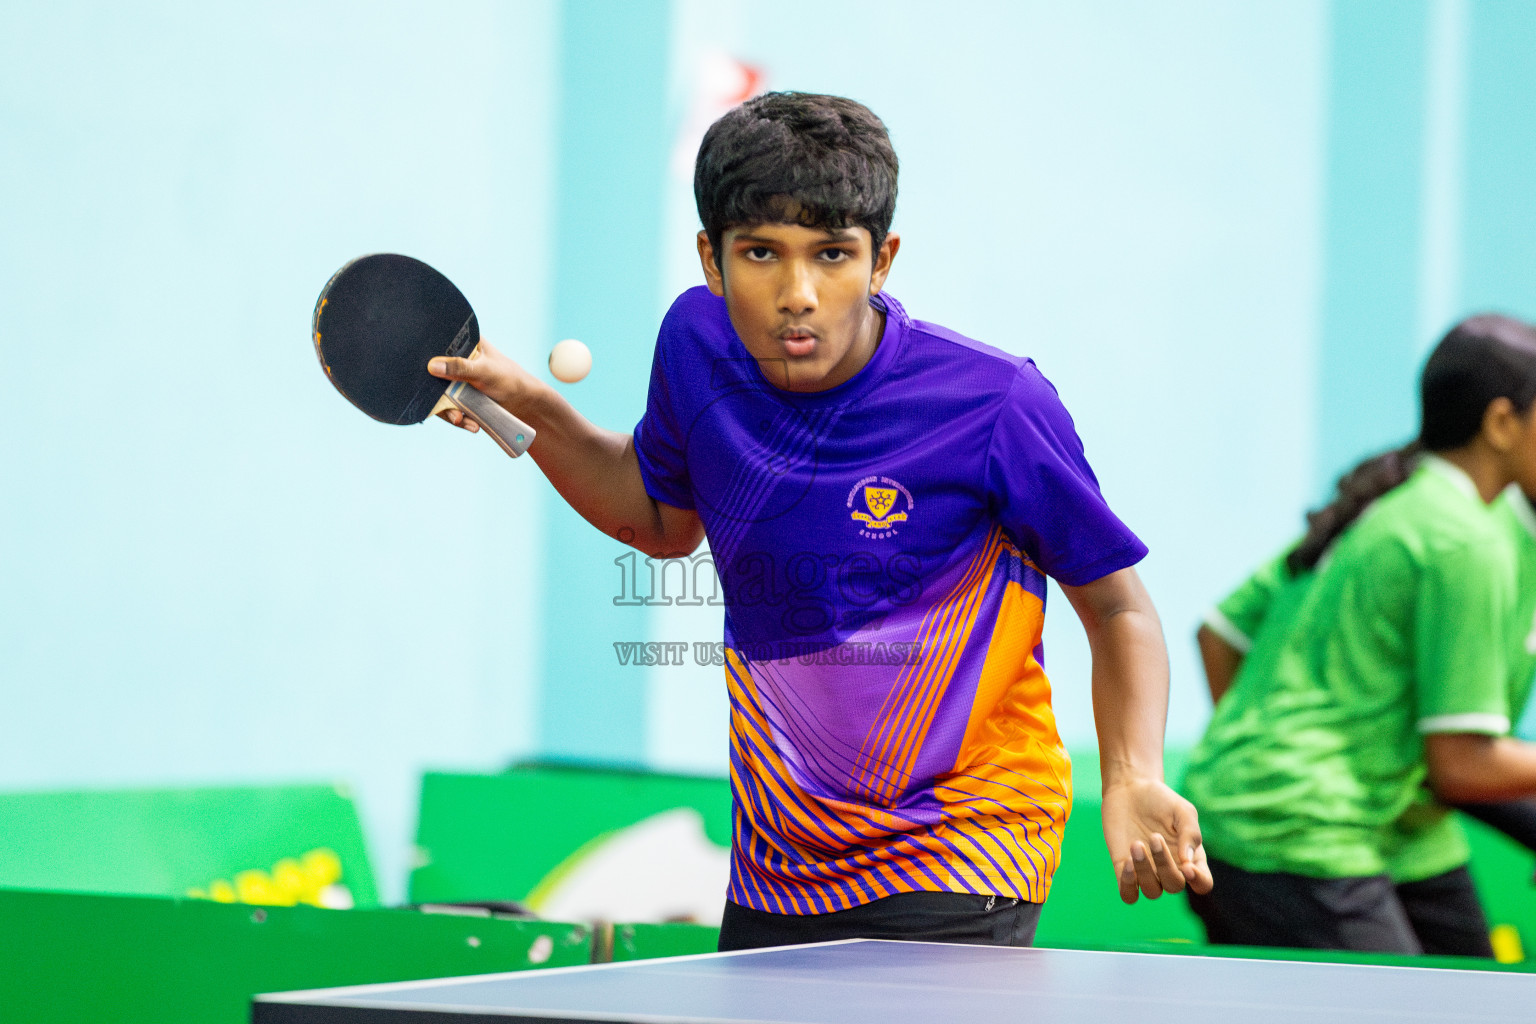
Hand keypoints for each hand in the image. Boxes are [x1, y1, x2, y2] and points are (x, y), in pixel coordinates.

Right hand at [426, 339, 542, 432]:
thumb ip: (461, 368)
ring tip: (461, 421)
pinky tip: (472, 425)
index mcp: (463, 343)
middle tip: (451, 411)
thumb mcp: (484, 371)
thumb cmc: (509, 380)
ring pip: (438, 395)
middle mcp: (456, 359)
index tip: (425, 373)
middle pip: (432, 374)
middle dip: (436, 396)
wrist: (524, 405)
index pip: (437, 345)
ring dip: (449, 412)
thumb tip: (432, 366)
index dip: (427, 357)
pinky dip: (457, 418)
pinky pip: (448, 408)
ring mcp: (456, 380)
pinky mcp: (458, 397)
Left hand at [1101, 776, 1212, 903]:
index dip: (1198, 881)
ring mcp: (1147, 872)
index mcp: (1190, 858)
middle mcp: (1170, 869)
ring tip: (1137, 844)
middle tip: (1154, 836)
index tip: (1187, 867)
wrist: (1130, 789)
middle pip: (1174, 886)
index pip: (1203, 884)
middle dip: (1164, 865)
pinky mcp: (1124, 869)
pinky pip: (1128, 894)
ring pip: (1152, 892)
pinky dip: (1128, 885)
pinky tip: (1128, 862)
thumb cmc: (1161, 800)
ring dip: (1144, 872)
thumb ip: (1191, 833)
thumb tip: (1187, 862)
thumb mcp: (1183, 811)